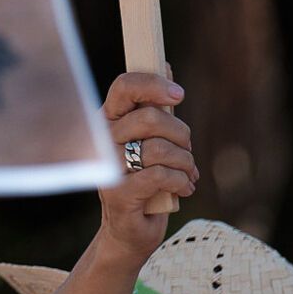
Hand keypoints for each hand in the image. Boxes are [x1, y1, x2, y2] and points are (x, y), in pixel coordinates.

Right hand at [95, 72, 195, 264]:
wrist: (130, 230)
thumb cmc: (143, 179)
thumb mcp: (150, 139)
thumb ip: (155, 106)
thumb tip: (164, 63)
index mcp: (109, 119)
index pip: (124, 86)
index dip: (153, 84)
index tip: (178, 95)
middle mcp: (103, 139)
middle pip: (151, 118)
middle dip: (181, 135)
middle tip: (188, 149)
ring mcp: (108, 167)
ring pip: (160, 149)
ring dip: (186, 162)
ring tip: (188, 173)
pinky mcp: (118, 193)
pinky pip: (160, 176)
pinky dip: (181, 181)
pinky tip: (185, 188)